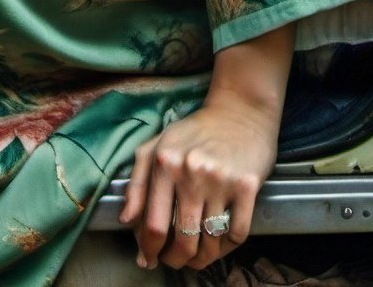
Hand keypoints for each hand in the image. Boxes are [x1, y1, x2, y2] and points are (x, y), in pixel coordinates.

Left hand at [120, 23, 293, 272]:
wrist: (240, 110)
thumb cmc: (195, 131)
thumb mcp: (158, 146)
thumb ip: (137, 182)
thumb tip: (125, 221)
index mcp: (165, 162)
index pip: (152, 225)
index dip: (149, 250)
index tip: (149, 258)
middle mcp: (191, 172)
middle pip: (182, 241)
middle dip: (175, 260)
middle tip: (174, 260)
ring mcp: (221, 180)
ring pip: (209, 243)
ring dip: (201, 259)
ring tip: (196, 256)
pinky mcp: (247, 186)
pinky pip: (237, 234)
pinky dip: (227, 247)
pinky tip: (219, 242)